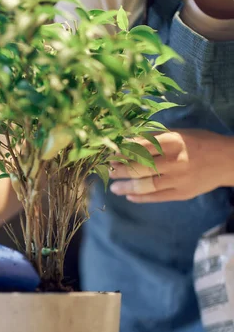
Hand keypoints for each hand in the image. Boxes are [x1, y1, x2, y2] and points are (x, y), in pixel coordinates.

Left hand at [109, 130, 232, 202]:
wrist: (227, 161)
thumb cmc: (200, 143)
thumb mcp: (179, 134)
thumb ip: (156, 138)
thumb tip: (128, 141)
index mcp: (174, 142)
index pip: (142, 147)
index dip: (123, 151)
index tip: (109, 152)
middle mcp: (175, 161)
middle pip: (141, 167)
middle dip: (121, 169)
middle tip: (108, 170)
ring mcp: (179, 179)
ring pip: (146, 184)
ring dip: (127, 186)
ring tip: (114, 187)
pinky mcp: (182, 193)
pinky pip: (157, 197)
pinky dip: (141, 198)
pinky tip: (129, 196)